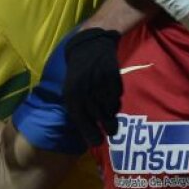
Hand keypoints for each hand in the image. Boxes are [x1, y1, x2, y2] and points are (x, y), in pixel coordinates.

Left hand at [63, 28, 121, 146]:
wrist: (89, 45)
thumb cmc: (78, 72)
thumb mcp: (70, 89)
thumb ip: (77, 108)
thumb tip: (86, 132)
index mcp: (72, 95)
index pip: (82, 121)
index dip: (91, 134)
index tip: (98, 142)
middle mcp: (85, 91)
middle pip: (100, 118)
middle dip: (107, 128)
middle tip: (110, 131)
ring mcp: (99, 84)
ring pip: (111, 109)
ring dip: (112, 112)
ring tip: (109, 108)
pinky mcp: (112, 77)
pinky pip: (117, 96)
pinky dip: (116, 98)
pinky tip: (111, 93)